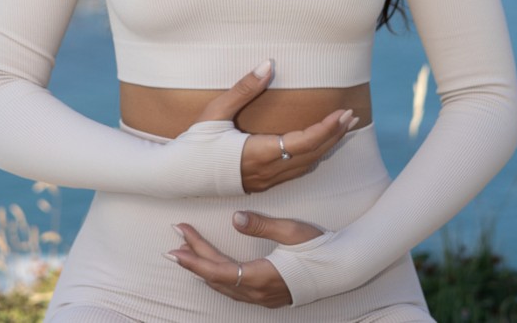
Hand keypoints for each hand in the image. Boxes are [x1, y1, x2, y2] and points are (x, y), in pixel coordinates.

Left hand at [166, 211, 324, 307]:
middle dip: (194, 259)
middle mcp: (259, 292)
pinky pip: (234, 290)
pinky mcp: (268, 296)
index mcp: (262, 276)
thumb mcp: (292, 231)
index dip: (196, 259)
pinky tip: (212, 269)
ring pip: (224, 286)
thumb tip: (235, 218)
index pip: (219, 270)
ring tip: (186, 252)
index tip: (177, 247)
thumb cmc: (319, 246)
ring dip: (203, 268)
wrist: (342, 268)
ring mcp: (264, 298)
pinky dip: (218, 277)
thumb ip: (262, 224)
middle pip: (217, 278)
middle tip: (174, 242)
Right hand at [195, 60, 357, 192]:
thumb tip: (268, 64)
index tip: (342, 113)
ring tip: (339, 128)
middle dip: (333, 135)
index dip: (326, 129)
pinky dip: (311, 156)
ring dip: (325, 146)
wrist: (176, 176)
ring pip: (305, 166)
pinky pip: (295, 172)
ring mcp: (264, 181)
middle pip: (311, 155)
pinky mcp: (260, 184)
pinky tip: (316, 146)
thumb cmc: (194, 143)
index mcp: (258, 153)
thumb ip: (244, 88)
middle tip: (350, 116)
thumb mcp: (216, 113)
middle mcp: (266, 171)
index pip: (304, 142)